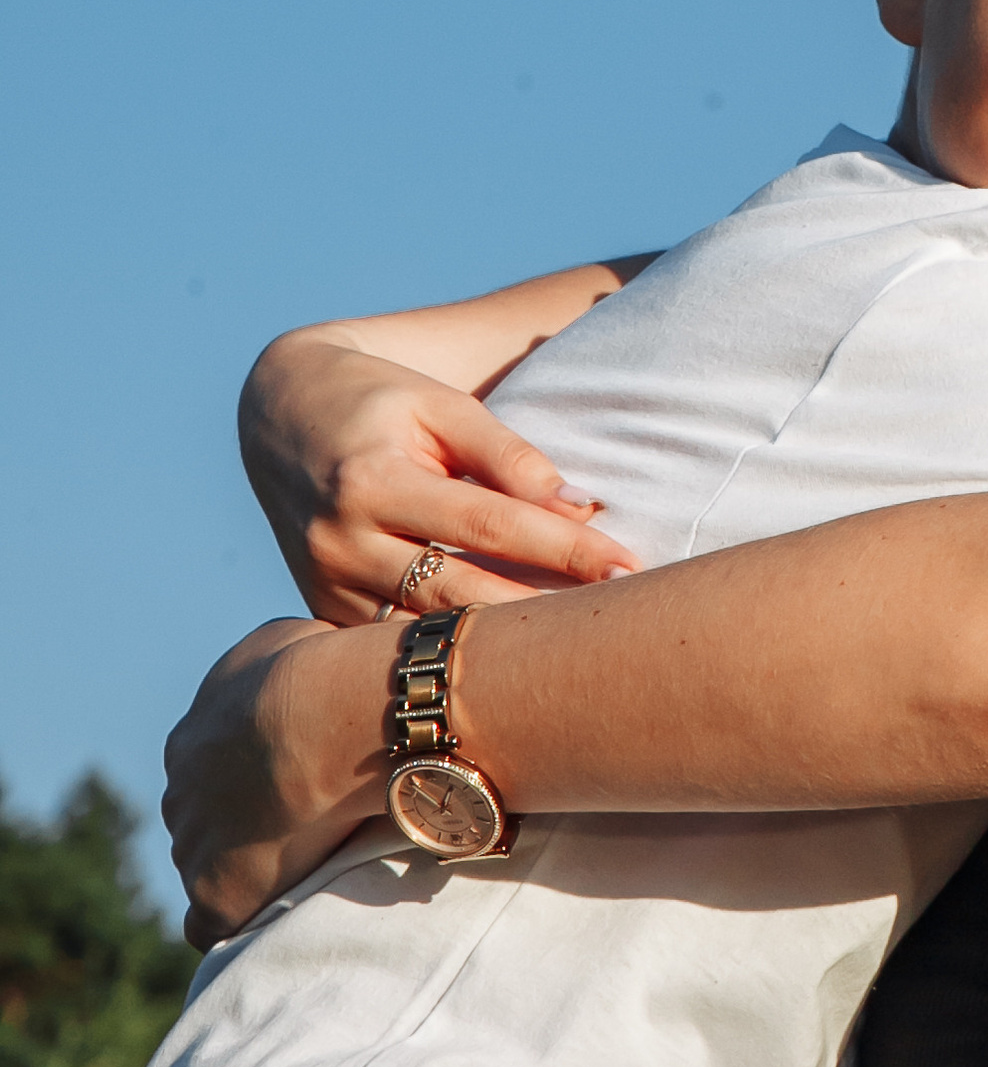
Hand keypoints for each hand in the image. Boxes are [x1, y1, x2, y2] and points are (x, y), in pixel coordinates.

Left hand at [165, 612, 396, 942]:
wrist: (317, 721)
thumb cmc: (314, 672)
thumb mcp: (282, 641)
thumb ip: (273, 666)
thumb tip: (299, 669)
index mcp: (193, 741)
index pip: (212, 768)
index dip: (252, 775)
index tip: (295, 778)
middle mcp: (180, 795)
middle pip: (203, 819)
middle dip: (242, 822)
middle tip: (303, 822)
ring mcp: (193, 847)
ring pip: (207, 866)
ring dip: (244, 869)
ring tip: (303, 868)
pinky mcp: (215, 896)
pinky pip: (207, 925)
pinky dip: (231, 923)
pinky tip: (264, 921)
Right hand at [240, 331, 635, 622]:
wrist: (281, 418)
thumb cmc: (380, 403)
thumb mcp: (439, 405)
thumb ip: (506, 453)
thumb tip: (577, 504)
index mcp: (372, 481)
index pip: (490, 524)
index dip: (563, 548)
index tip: (627, 566)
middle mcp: (340, 542)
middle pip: (462, 590)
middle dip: (544, 610)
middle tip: (621, 619)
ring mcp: (325, 585)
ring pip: (427, 631)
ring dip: (502, 645)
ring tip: (575, 649)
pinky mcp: (322, 610)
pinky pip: (393, 645)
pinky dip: (447, 653)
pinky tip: (507, 664)